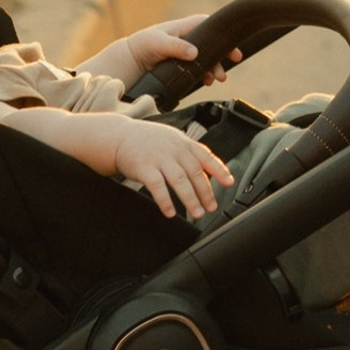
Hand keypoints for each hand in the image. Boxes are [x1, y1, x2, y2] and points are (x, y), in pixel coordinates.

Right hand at [60, 112, 236, 219]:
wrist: (120, 136)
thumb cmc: (149, 141)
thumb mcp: (173, 139)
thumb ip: (189, 153)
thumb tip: (210, 171)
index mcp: (184, 143)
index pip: (206, 156)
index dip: (220, 170)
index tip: (229, 183)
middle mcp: (174, 150)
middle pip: (195, 173)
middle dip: (205, 192)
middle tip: (211, 208)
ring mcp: (159, 158)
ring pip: (180, 181)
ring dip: (190, 199)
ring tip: (197, 213)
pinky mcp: (144, 168)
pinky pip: (157, 186)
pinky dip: (165, 201)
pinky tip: (170, 213)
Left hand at [111, 16, 235, 87]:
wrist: (130, 63)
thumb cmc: (144, 45)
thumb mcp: (159, 43)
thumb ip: (176, 46)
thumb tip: (195, 52)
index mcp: (184, 28)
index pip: (208, 25)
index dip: (221, 34)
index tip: (232, 47)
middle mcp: (187, 40)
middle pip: (211, 45)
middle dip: (222, 55)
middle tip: (232, 64)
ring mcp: (185, 54)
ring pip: (207, 59)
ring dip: (215, 68)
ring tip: (219, 78)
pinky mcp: (182, 67)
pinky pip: (198, 71)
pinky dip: (205, 76)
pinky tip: (207, 82)